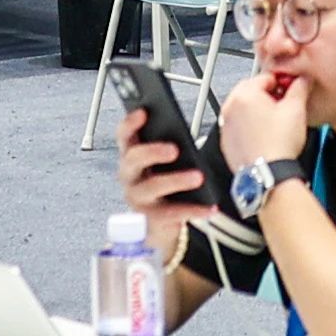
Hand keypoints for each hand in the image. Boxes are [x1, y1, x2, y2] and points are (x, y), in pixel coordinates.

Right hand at [112, 107, 212, 222]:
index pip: (124, 135)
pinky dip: (194, 210)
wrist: (159, 223)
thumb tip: (185, 135)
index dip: (130, 123)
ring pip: (153, 186)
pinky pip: (172, 213)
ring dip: (177, 180)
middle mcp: (129, 176)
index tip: (144, 112)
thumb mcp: (165, 162)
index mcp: (131, 155)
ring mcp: (137, 198)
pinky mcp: (151, 219)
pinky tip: (211, 207)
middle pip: (133, 159)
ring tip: (198, 177)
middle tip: (175, 149)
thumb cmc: (165, 182)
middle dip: (153, 151)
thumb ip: (170, 145)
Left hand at [212, 62, 316, 178]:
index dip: (282, 83)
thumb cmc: (279, 145)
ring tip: (276, 124)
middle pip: (252, 92)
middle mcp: (229, 108)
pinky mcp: (226, 142)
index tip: (290, 91)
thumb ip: (300, 87)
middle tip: (284, 107)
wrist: (268, 175)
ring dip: (258, 112)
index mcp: (244, 94)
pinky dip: (250, 128)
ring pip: (244, 110)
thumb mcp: (296, 109)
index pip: (266, 77)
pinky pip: (239, 127)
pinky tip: (265, 137)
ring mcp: (226, 126)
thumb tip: (302, 80)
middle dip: (268, 97)